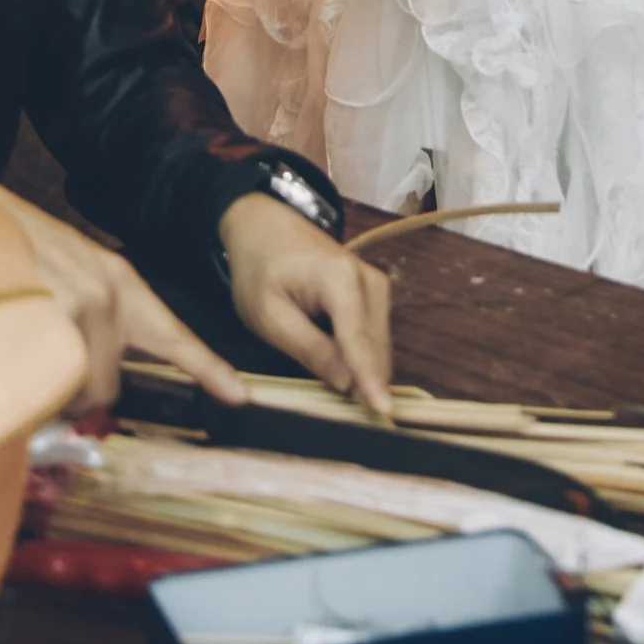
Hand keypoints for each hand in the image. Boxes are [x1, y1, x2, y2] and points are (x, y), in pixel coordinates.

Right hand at [0, 197, 248, 416]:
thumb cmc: (16, 250)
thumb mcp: (65, 278)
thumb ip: (87, 328)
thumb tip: (92, 395)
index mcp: (118, 284)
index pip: (171, 334)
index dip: (207, 367)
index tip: (240, 394)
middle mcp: (107, 294)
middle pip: (105, 386)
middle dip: (75, 394)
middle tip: (43, 369)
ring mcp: (80, 302)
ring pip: (72, 385)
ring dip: (45, 386)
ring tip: (19, 344)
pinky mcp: (52, 312)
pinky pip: (46, 378)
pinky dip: (24, 376)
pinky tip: (6, 340)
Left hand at [218, 193, 394, 417]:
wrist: (264, 228)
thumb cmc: (259, 270)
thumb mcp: (268, 314)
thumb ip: (308, 348)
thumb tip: (345, 383)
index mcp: (339, 279)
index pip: (358, 339)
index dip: (370, 378)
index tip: (383, 410)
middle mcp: (368, 279)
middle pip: (374, 345)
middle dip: (366, 380)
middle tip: (349, 415)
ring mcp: (375, 284)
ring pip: (379, 343)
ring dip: (365, 370)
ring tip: (343, 394)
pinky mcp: (374, 292)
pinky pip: (374, 335)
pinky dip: (363, 356)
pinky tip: (345, 371)